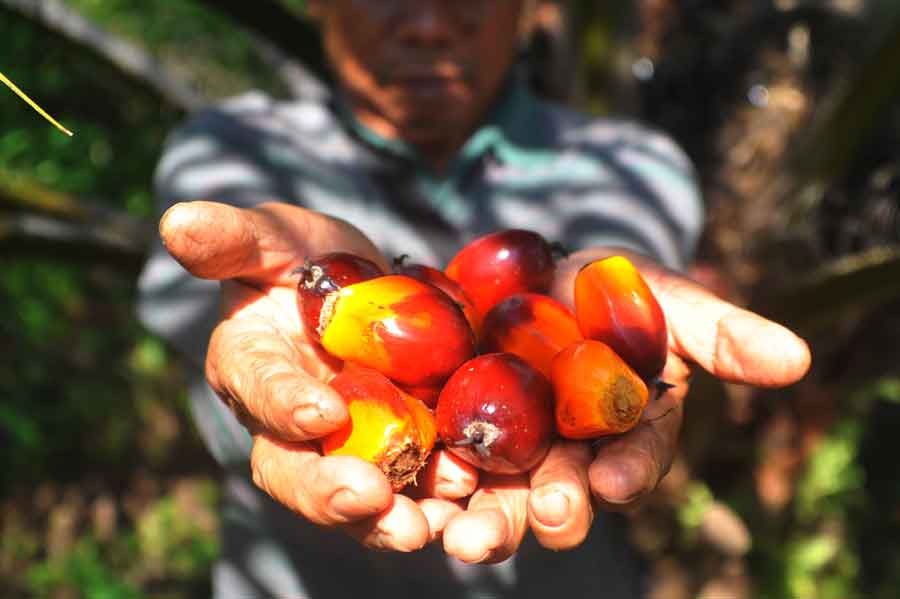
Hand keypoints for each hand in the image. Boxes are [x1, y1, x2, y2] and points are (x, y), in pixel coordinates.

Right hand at [159, 200, 477, 551]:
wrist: (363, 284)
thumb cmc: (305, 258)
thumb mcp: (275, 237)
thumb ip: (235, 238)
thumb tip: (176, 222)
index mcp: (250, 365)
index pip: (257, 388)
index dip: (284, 403)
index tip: (323, 411)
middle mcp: (287, 421)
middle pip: (293, 470)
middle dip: (328, 491)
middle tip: (370, 498)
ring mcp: (342, 444)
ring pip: (352, 496)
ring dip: (384, 518)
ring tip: (421, 524)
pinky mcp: (395, 450)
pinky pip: (409, 485)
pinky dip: (434, 496)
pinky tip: (463, 494)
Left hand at [448, 247, 811, 559]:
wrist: (523, 271)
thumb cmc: (603, 289)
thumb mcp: (660, 297)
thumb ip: (717, 331)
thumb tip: (797, 358)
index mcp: (618, 436)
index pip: (629, 464)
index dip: (626, 473)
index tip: (614, 479)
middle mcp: (562, 458)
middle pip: (558, 496)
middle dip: (551, 510)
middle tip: (543, 517)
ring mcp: (500, 451)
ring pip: (494, 497)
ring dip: (483, 520)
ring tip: (465, 535)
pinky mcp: (444, 433)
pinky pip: (432, 464)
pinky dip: (423, 481)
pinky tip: (410, 488)